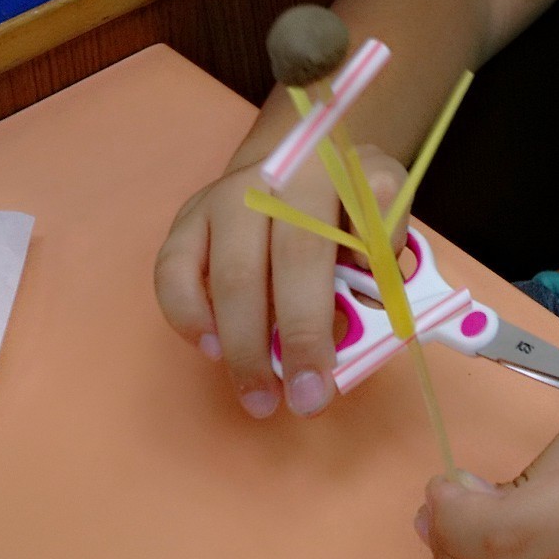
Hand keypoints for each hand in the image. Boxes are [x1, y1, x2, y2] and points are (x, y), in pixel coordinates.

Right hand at [154, 141, 405, 420]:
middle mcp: (277, 176)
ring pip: (230, 273)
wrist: (295, 158)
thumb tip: (374, 290)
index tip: (337, 369)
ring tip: (259, 394)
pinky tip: (213, 350)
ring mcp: (225, 196)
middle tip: (304, 400)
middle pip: (289, 258)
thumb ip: (385, 242)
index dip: (358, 297)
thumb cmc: (344, 196)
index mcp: (336, 172)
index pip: (350, 235)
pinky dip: (190, 317)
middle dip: (296, 339)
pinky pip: (173, 273)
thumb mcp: (384, 202)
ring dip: (244, 345)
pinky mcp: (188, 219)